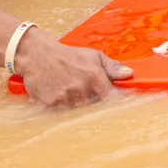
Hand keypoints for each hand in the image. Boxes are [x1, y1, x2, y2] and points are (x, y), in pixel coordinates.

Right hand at [13, 30, 131, 107]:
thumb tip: (129, 74)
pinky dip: (62, 107)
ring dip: (76, 105)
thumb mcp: (93, 56)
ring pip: (78, 111)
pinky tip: (59, 94)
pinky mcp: (51, 104)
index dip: (109, 100)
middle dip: (92, 101)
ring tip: (69, 90)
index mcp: (94, 76)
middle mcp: (81, 88)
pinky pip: (62, 112)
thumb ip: (112, 67)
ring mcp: (66, 97)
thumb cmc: (67, 55)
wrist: (38, 55)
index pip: (110, 98)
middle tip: (82, 91)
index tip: (109, 101)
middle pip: (94, 106)